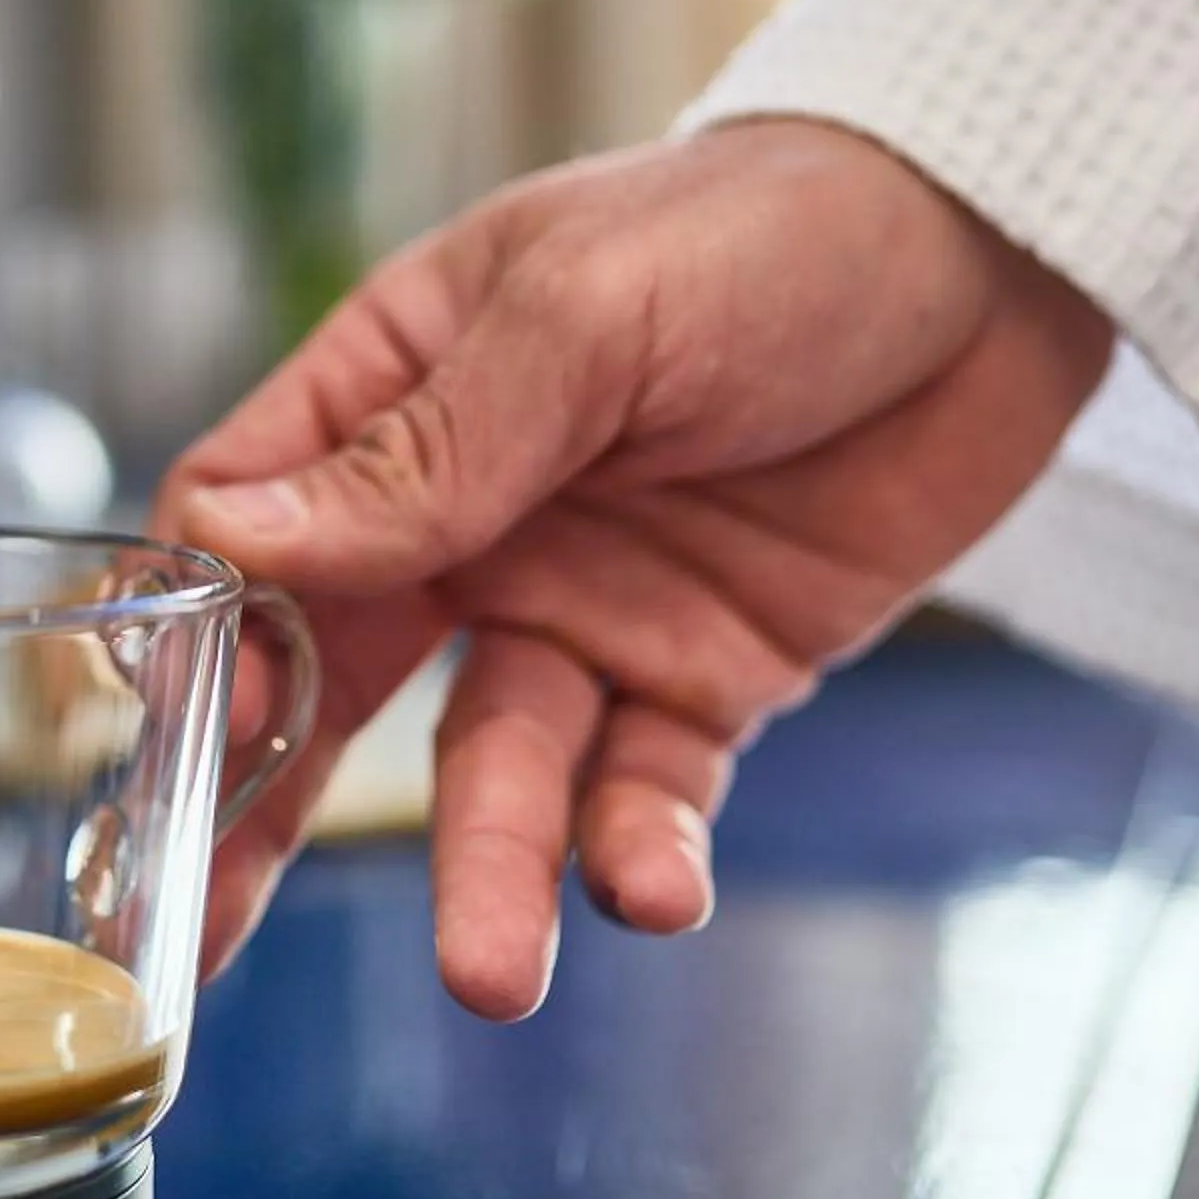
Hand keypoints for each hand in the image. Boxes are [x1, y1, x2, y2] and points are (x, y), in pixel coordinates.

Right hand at [155, 120, 1113, 1019]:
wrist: (995, 255)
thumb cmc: (769, 226)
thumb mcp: (583, 314)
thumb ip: (424, 450)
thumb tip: (236, 542)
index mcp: (399, 389)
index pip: (250, 522)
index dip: (208, 625)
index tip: (203, 721)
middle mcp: (470, 515)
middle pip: (334, 677)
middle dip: (273, 803)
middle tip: (216, 929)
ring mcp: (584, 603)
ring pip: (499, 766)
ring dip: (490, 869)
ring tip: (490, 972)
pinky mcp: (702, 674)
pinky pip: (648, 789)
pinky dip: (641, 852)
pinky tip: (651, 894)